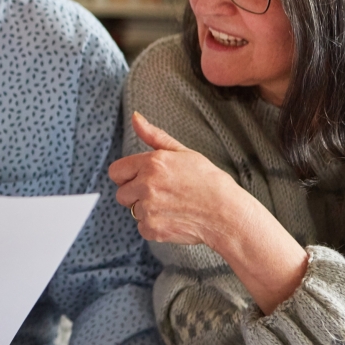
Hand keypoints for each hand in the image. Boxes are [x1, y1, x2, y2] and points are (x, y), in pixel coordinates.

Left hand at [111, 112, 308, 314]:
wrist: (228, 214)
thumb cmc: (209, 181)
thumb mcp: (183, 152)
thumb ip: (154, 136)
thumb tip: (135, 117)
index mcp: (151, 163)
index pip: (115, 172)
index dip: (127, 176)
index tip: (141, 180)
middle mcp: (146, 185)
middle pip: (121, 194)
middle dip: (136, 194)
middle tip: (162, 194)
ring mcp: (149, 208)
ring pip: (133, 211)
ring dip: (147, 210)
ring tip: (172, 206)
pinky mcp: (153, 228)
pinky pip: (142, 228)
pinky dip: (155, 226)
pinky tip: (174, 219)